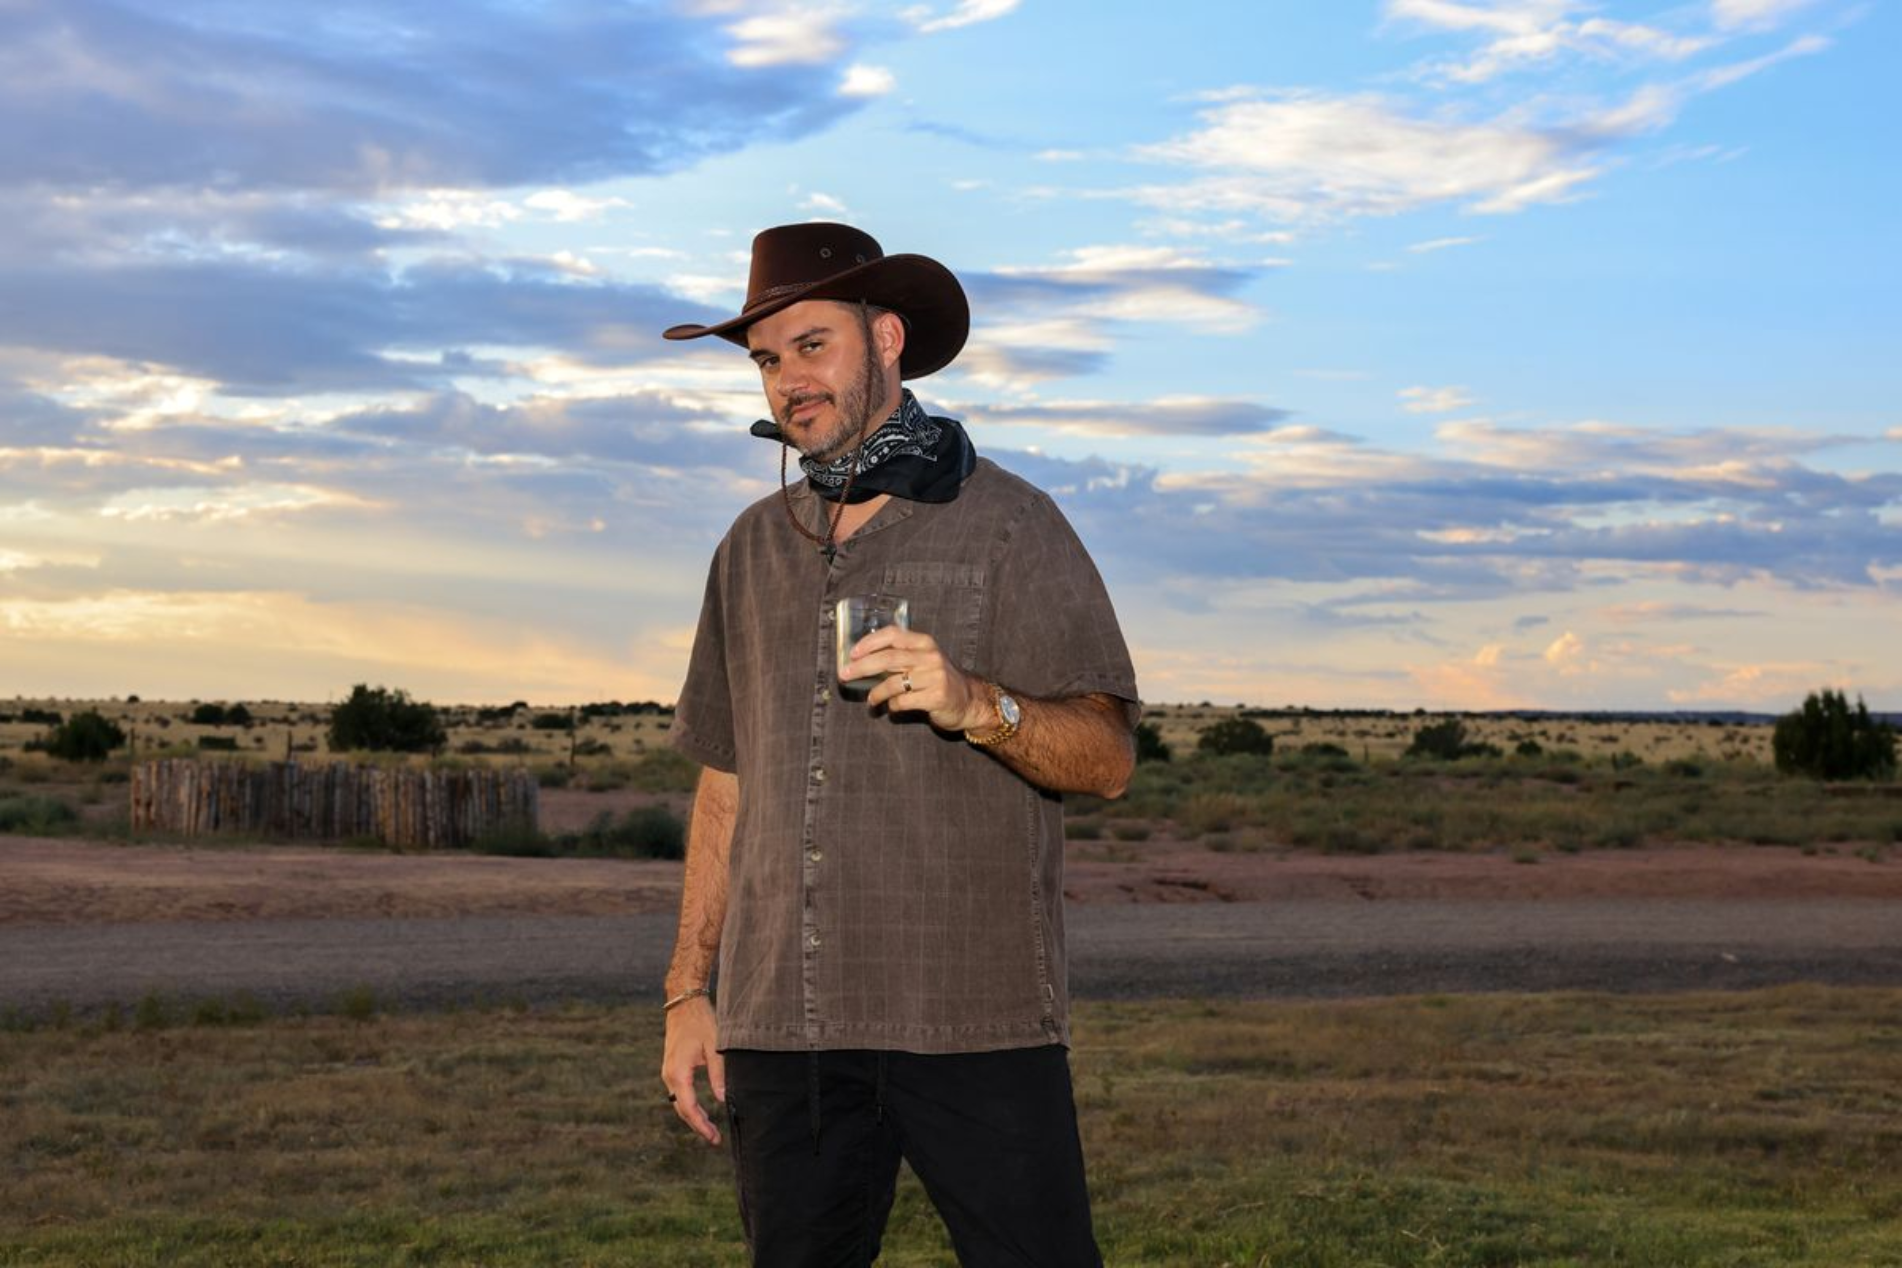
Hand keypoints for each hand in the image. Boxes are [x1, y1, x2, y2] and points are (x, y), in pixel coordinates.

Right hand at [660, 997, 724, 1145]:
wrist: (683, 1003)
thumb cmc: (701, 1022)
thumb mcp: (715, 1048)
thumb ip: (718, 1075)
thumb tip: (722, 1099)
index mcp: (678, 1073)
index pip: (689, 1108)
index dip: (701, 1126)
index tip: (714, 1138)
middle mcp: (669, 1075)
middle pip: (682, 1109)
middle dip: (698, 1126)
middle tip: (715, 1139)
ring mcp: (668, 1071)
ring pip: (678, 1102)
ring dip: (693, 1117)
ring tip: (710, 1129)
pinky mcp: (671, 1067)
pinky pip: (678, 1093)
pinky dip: (688, 1105)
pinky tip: (701, 1111)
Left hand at [848, 626, 992, 732]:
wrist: (968, 700)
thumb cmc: (937, 679)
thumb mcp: (923, 660)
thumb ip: (899, 656)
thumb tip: (862, 661)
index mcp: (924, 643)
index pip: (892, 634)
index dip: (869, 642)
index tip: (852, 653)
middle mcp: (930, 657)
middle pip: (888, 658)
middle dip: (862, 667)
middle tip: (844, 675)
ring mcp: (934, 677)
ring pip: (893, 683)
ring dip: (875, 693)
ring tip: (871, 700)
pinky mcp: (936, 697)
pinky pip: (903, 701)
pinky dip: (892, 706)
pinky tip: (892, 707)